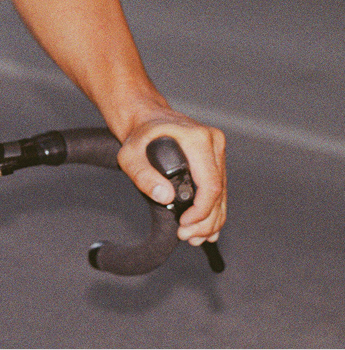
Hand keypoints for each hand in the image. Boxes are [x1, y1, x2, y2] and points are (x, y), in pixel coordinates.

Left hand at [116, 112, 225, 245]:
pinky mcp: (215, 156)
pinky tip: (207, 227)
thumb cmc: (139, 133)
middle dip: (205, 221)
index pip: (210, 185)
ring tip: (194, 236)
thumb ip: (143, 175)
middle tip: (186, 235)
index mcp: (197, 138)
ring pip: (222, 193)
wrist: (145, 117)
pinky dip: (214, 210)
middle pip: (219, 193)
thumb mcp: (130, 154)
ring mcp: (216, 148)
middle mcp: (212, 141)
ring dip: (211, 220)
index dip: (200, 211)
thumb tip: (165, 196)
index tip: (185, 224)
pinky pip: (220, 187)